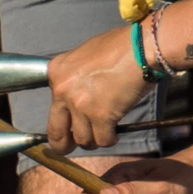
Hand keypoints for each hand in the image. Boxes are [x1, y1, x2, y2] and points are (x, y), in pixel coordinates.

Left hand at [43, 25, 152, 152]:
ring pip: (82, 139)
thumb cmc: (121, 46)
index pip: (51, 105)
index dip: (61, 117)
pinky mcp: (101, 115)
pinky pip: (102, 139)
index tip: (67, 123)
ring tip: (104, 135)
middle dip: (62, 144)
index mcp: (56, 73)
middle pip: (56, 131)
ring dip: (93, 140)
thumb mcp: (87, 54)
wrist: (142, 48)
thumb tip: (81, 89)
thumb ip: (77, 74)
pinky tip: (115, 134)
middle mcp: (63, 91)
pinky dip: (110, 140)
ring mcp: (81, 105)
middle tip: (70, 148)